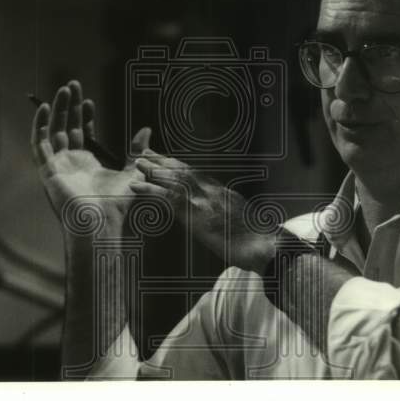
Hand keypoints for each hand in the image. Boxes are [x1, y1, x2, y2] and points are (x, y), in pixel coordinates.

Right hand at [31, 80, 150, 229]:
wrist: (101, 221)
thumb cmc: (117, 203)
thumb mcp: (133, 170)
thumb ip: (137, 150)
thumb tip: (146, 129)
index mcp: (87, 163)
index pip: (81, 133)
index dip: (84, 115)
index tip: (89, 100)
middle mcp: (70, 162)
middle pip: (66, 126)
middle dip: (69, 105)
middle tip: (73, 84)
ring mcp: (57, 165)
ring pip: (52, 130)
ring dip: (56, 109)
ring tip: (63, 89)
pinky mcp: (47, 169)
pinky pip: (39, 143)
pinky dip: (39, 125)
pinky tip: (45, 107)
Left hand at [131, 150, 275, 273]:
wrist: (263, 247)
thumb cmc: (258, 242)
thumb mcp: (244, 222)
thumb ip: (229, 214)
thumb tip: (223, 216)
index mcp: (223, 193)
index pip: (197, 174)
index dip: (179, 166)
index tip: (167, 160)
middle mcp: (212, 192)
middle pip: (184, 170)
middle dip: (164, 161)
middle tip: (147, 153)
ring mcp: (203, 201)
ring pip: (173, 179)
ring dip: (153, 170)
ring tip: (137, 162)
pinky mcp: (194, 214)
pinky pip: (167, 198)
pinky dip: (149, 190)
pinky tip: (136, 186)